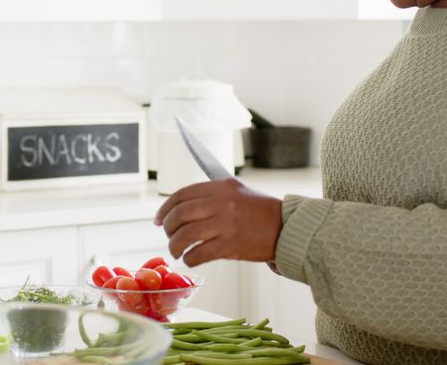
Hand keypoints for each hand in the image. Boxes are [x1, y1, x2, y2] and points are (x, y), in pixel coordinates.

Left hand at [154, 178, 282, 266]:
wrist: (287, 228)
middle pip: (180, 214)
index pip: (182, 194)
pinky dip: (189, 259)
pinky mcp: (230, 245)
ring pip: (186, 235)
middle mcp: (222, 202)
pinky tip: (190, 259)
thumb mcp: (237, 191)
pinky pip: (199, 253)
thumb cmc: (260, 212)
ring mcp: (225, 224)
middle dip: (167, 227)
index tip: (159, 219)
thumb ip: (211, 194)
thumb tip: (180, 205)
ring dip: (175, 246)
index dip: (165, 208)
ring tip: (176, 251)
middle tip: (168, 236)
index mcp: (221, 186)